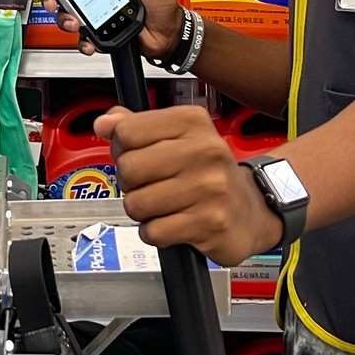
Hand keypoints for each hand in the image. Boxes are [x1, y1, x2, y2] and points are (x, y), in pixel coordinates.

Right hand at [46, 0, 184, 60]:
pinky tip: (89, 40)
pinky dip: (82, 41)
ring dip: (66, 19)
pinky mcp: (99, 31)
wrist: (168, 32)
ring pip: (68, 14)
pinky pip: (82, 37)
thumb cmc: (161, 0)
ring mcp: (97, 11)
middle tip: (57, 0)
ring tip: (76, 23)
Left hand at [95, 105, 282, 265]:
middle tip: (151, 185)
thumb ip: (136, 126)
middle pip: (128, 168)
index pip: (127, 131)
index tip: (138, 156)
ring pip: (137, 203)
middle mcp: (204, 150)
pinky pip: (153, 231)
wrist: (251, 210)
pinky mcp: (209, 222)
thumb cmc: (207, 173)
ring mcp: (209, 187)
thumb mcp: (176, 138)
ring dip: (142, 211)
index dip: (122, 149)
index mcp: (192, 121)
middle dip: (131, 183)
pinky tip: (173, 223)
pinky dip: (155, 232)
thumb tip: (103, 123)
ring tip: (163, 205)